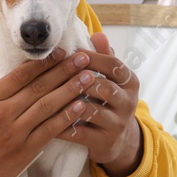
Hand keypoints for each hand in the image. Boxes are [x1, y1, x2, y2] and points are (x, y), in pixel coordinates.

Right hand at [0, 46, 99, 176]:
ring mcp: (16, 132)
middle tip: (83, 58)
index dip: (43, 63)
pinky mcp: (26, 150)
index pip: (20, 75)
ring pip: (48, 106)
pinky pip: (50, 130)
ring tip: (89, 77)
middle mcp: (4, 113)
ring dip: (71, 90)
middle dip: (63, 70)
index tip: (61, 52)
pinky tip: (82, 106)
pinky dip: (67, 117)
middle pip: (39, 87)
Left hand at [63, 32, 143, 176]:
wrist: (119, 142)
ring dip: (70, 102)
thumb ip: (104, 57)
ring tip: (50, 95)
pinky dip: (63, 125)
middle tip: (58, 73)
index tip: (72, 53)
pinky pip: (81, 133)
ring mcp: (118, 124)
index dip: (92, 58)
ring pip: (93, 110)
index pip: (114, 65)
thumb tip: (98, 33)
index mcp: (130, 82)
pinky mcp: (105, 142)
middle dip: (80, 79)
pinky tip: (46, 120)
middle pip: (104, 87)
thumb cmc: (108, 103)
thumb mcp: (111, 80)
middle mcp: (128, 102)